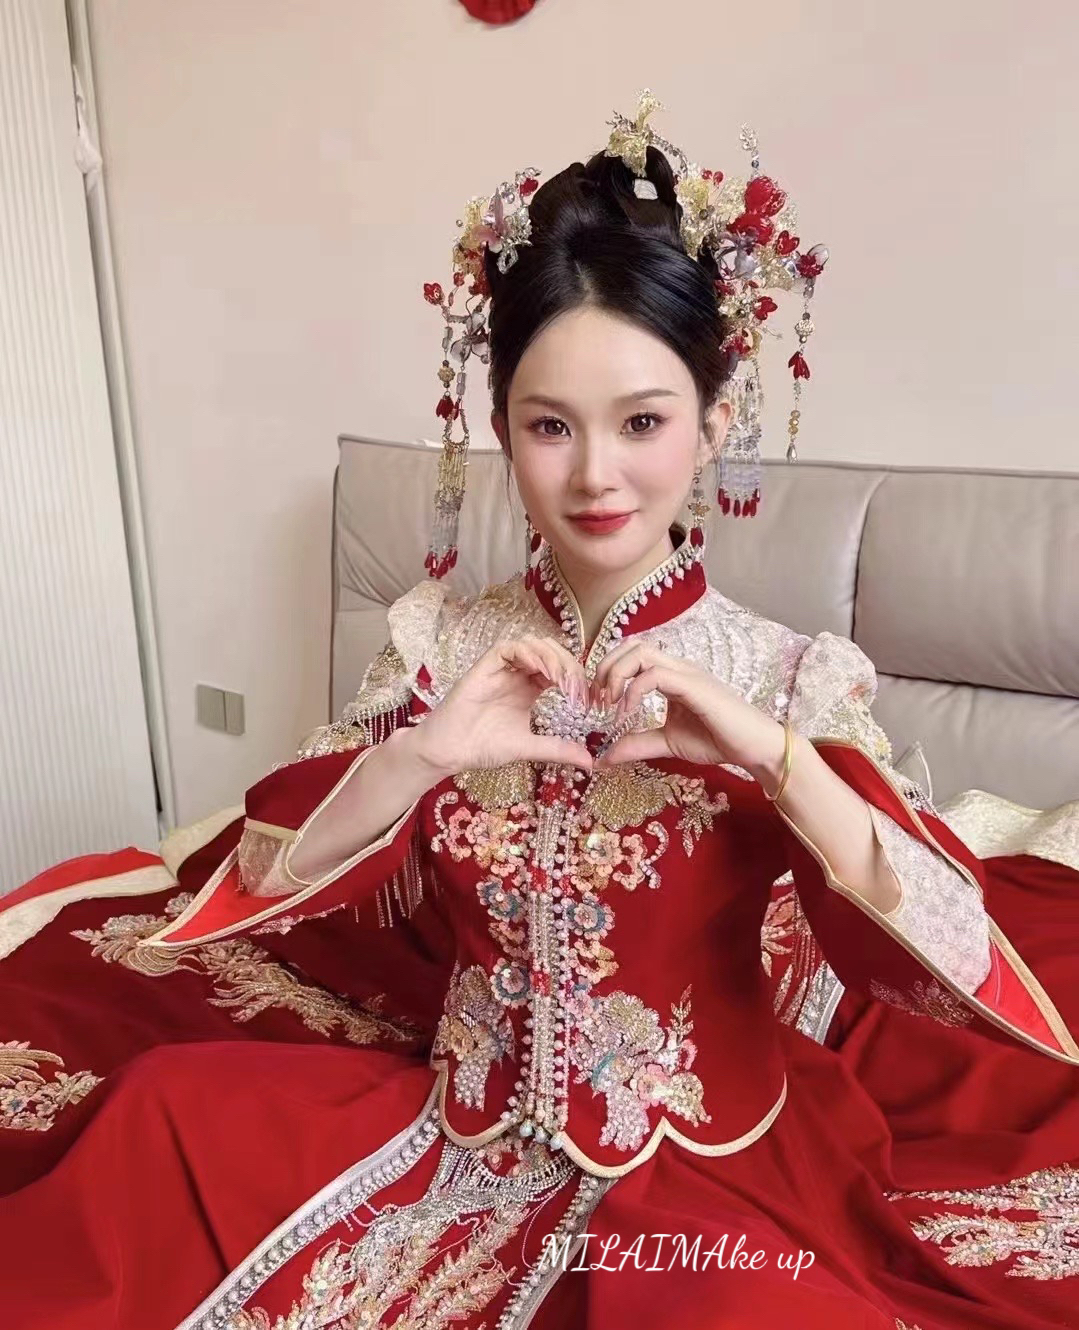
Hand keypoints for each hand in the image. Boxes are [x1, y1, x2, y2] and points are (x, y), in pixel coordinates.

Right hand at [414, 636, 593, 777]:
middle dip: (569, 665)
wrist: (450, 750)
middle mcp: (518, 674)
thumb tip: (590, 762)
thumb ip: (558, 749)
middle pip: (552, 651)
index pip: (561, 670)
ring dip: (552, 657)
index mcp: (530, 688)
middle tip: (577, 688)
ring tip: (562, 680)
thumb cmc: (483, 747)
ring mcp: (502, 668)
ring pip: (533, 644)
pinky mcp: (485, 666)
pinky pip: (509, 647)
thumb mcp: (529, 747)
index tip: (588, 700)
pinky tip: (541, 671)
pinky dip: (528, 653)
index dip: (577, 678)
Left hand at [591, 639, 787, 784]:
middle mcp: (677, 667)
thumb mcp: (667, 742)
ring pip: (640, 651)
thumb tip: (603, 758)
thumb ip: (636, 744)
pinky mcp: (694, 686)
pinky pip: (654, 675)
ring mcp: (686, 673)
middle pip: (631, 645)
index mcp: (671, 675)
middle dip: (605, 667)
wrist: (753, 748)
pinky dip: (633, 691)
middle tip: (596, 700)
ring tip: (609, 703)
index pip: (631, 654)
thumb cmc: (717, 740)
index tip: (595, 702)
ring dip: (616, 673)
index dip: (607, 671)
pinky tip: (626, 712)